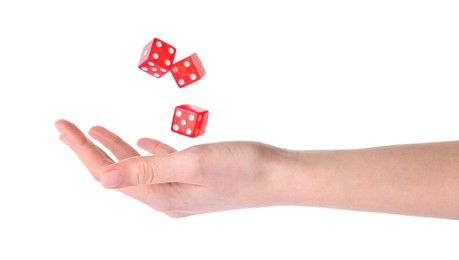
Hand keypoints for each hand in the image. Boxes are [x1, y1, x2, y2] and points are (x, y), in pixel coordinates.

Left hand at [55, 119, 288, 216]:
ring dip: (117, 148)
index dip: (83, 150)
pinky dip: (147, 151)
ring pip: (139, 167)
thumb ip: (148, 170)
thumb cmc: (242, 168)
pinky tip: (141, 141)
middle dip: (92, 149)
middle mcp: (167, 197)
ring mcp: (182, 190)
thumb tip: (103, 179)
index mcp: (162, 196)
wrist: (278, 177)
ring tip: (96, 131)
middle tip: (67, 129)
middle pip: (120, 171)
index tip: (62, 128)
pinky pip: (161, 164)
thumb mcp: (192, 164)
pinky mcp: (196, 180)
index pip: (110, 173)